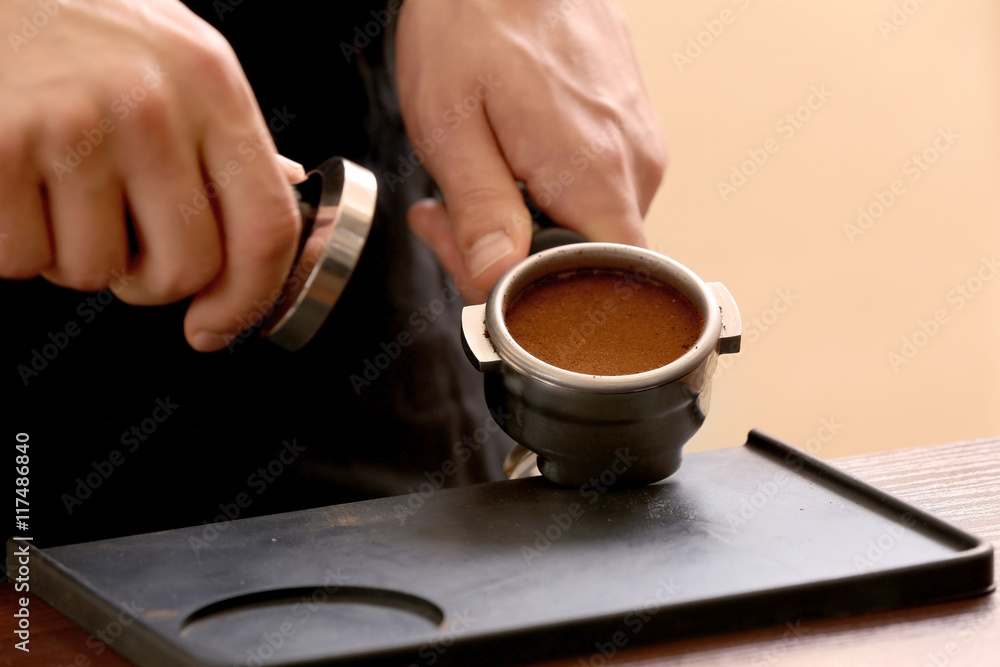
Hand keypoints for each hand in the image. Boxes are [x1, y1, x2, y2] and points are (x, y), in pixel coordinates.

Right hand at [0, 0, 303, 350]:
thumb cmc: (83, 19)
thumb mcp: (181, 56)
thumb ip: (228, 133)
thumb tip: (284, 190)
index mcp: (213, 88)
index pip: (266, 228)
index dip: (248, 298)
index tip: (216, 326)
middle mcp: (152, 108)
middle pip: (182, 270)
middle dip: (147, 278)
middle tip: (120, 237)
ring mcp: (72, 127)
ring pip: (93, 272)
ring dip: (73, 252)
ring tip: (57, 188)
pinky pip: (20, 258)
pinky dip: (12, 242)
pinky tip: (14, 184)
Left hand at [395, 0, 665, 302]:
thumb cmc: (477, 21)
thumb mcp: (453, 125)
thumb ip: (481, 212)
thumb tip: (497, 280)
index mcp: (595, 173)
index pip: (606, 287)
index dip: (542, 299)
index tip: (484, 274)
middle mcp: (634, 164)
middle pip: (586, 261)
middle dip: (511, 259)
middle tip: (449, 224)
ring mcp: (638, 145)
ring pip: (585, 226)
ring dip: (521, 223)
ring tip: (470, 178)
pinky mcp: (630, 130)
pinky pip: (592, 189)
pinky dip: (541, 191)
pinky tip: (502, 161)